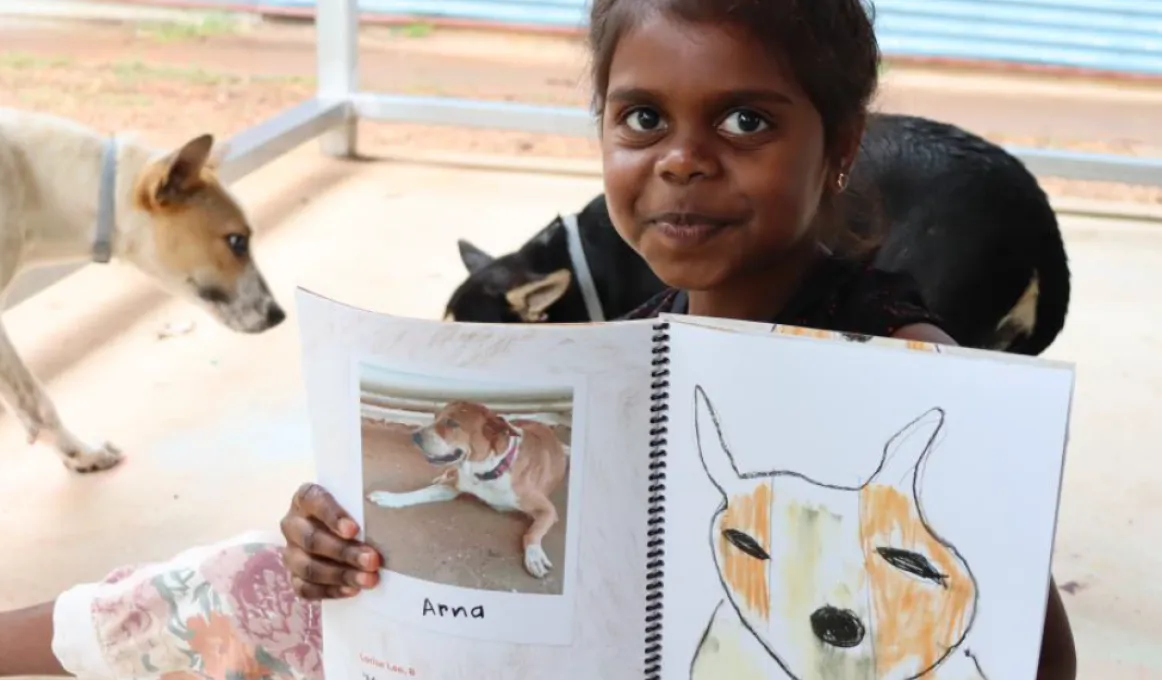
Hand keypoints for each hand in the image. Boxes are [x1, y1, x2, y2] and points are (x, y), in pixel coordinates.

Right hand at [280, 482, 382, 599]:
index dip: (333, 516)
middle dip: (344, 552)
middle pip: (312, 540)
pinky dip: (330, 591)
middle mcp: (293, 524)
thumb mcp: (358, 500)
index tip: (355, 530)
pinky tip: (352, 590)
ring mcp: (291, 552)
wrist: (339, 532)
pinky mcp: (294, 576)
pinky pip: (306, 589)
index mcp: (306, 498)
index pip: (314, 501)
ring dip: (340, 575)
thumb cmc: (355, 511)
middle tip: (372, 560)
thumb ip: (367, 502)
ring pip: (309, 567)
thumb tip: (394, 505)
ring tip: (369, 580)